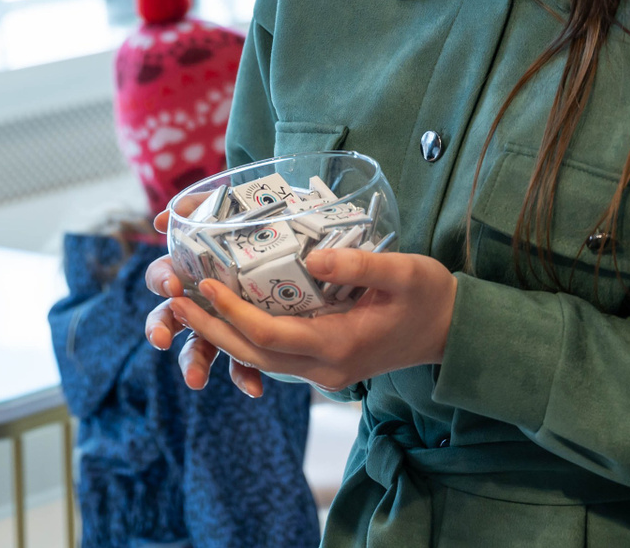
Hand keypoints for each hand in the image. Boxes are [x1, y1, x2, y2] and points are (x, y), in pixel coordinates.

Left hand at [146, 247, 455, 394]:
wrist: (454, 333)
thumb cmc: (431, 297)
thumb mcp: (403, 272)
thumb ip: (359, 265)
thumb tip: (313, 256)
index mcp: (338, 347)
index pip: (269, 335)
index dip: (232, 312)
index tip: (204, 283)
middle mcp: (324, 369)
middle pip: (253, 354)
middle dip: (211, 327)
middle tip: (175, 298)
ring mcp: (323, 373)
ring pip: (259, 359)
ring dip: (222, 334)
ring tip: (188, 305)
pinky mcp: (323, 364)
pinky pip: (274, 355)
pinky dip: (245, 336)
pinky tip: (226, 313)